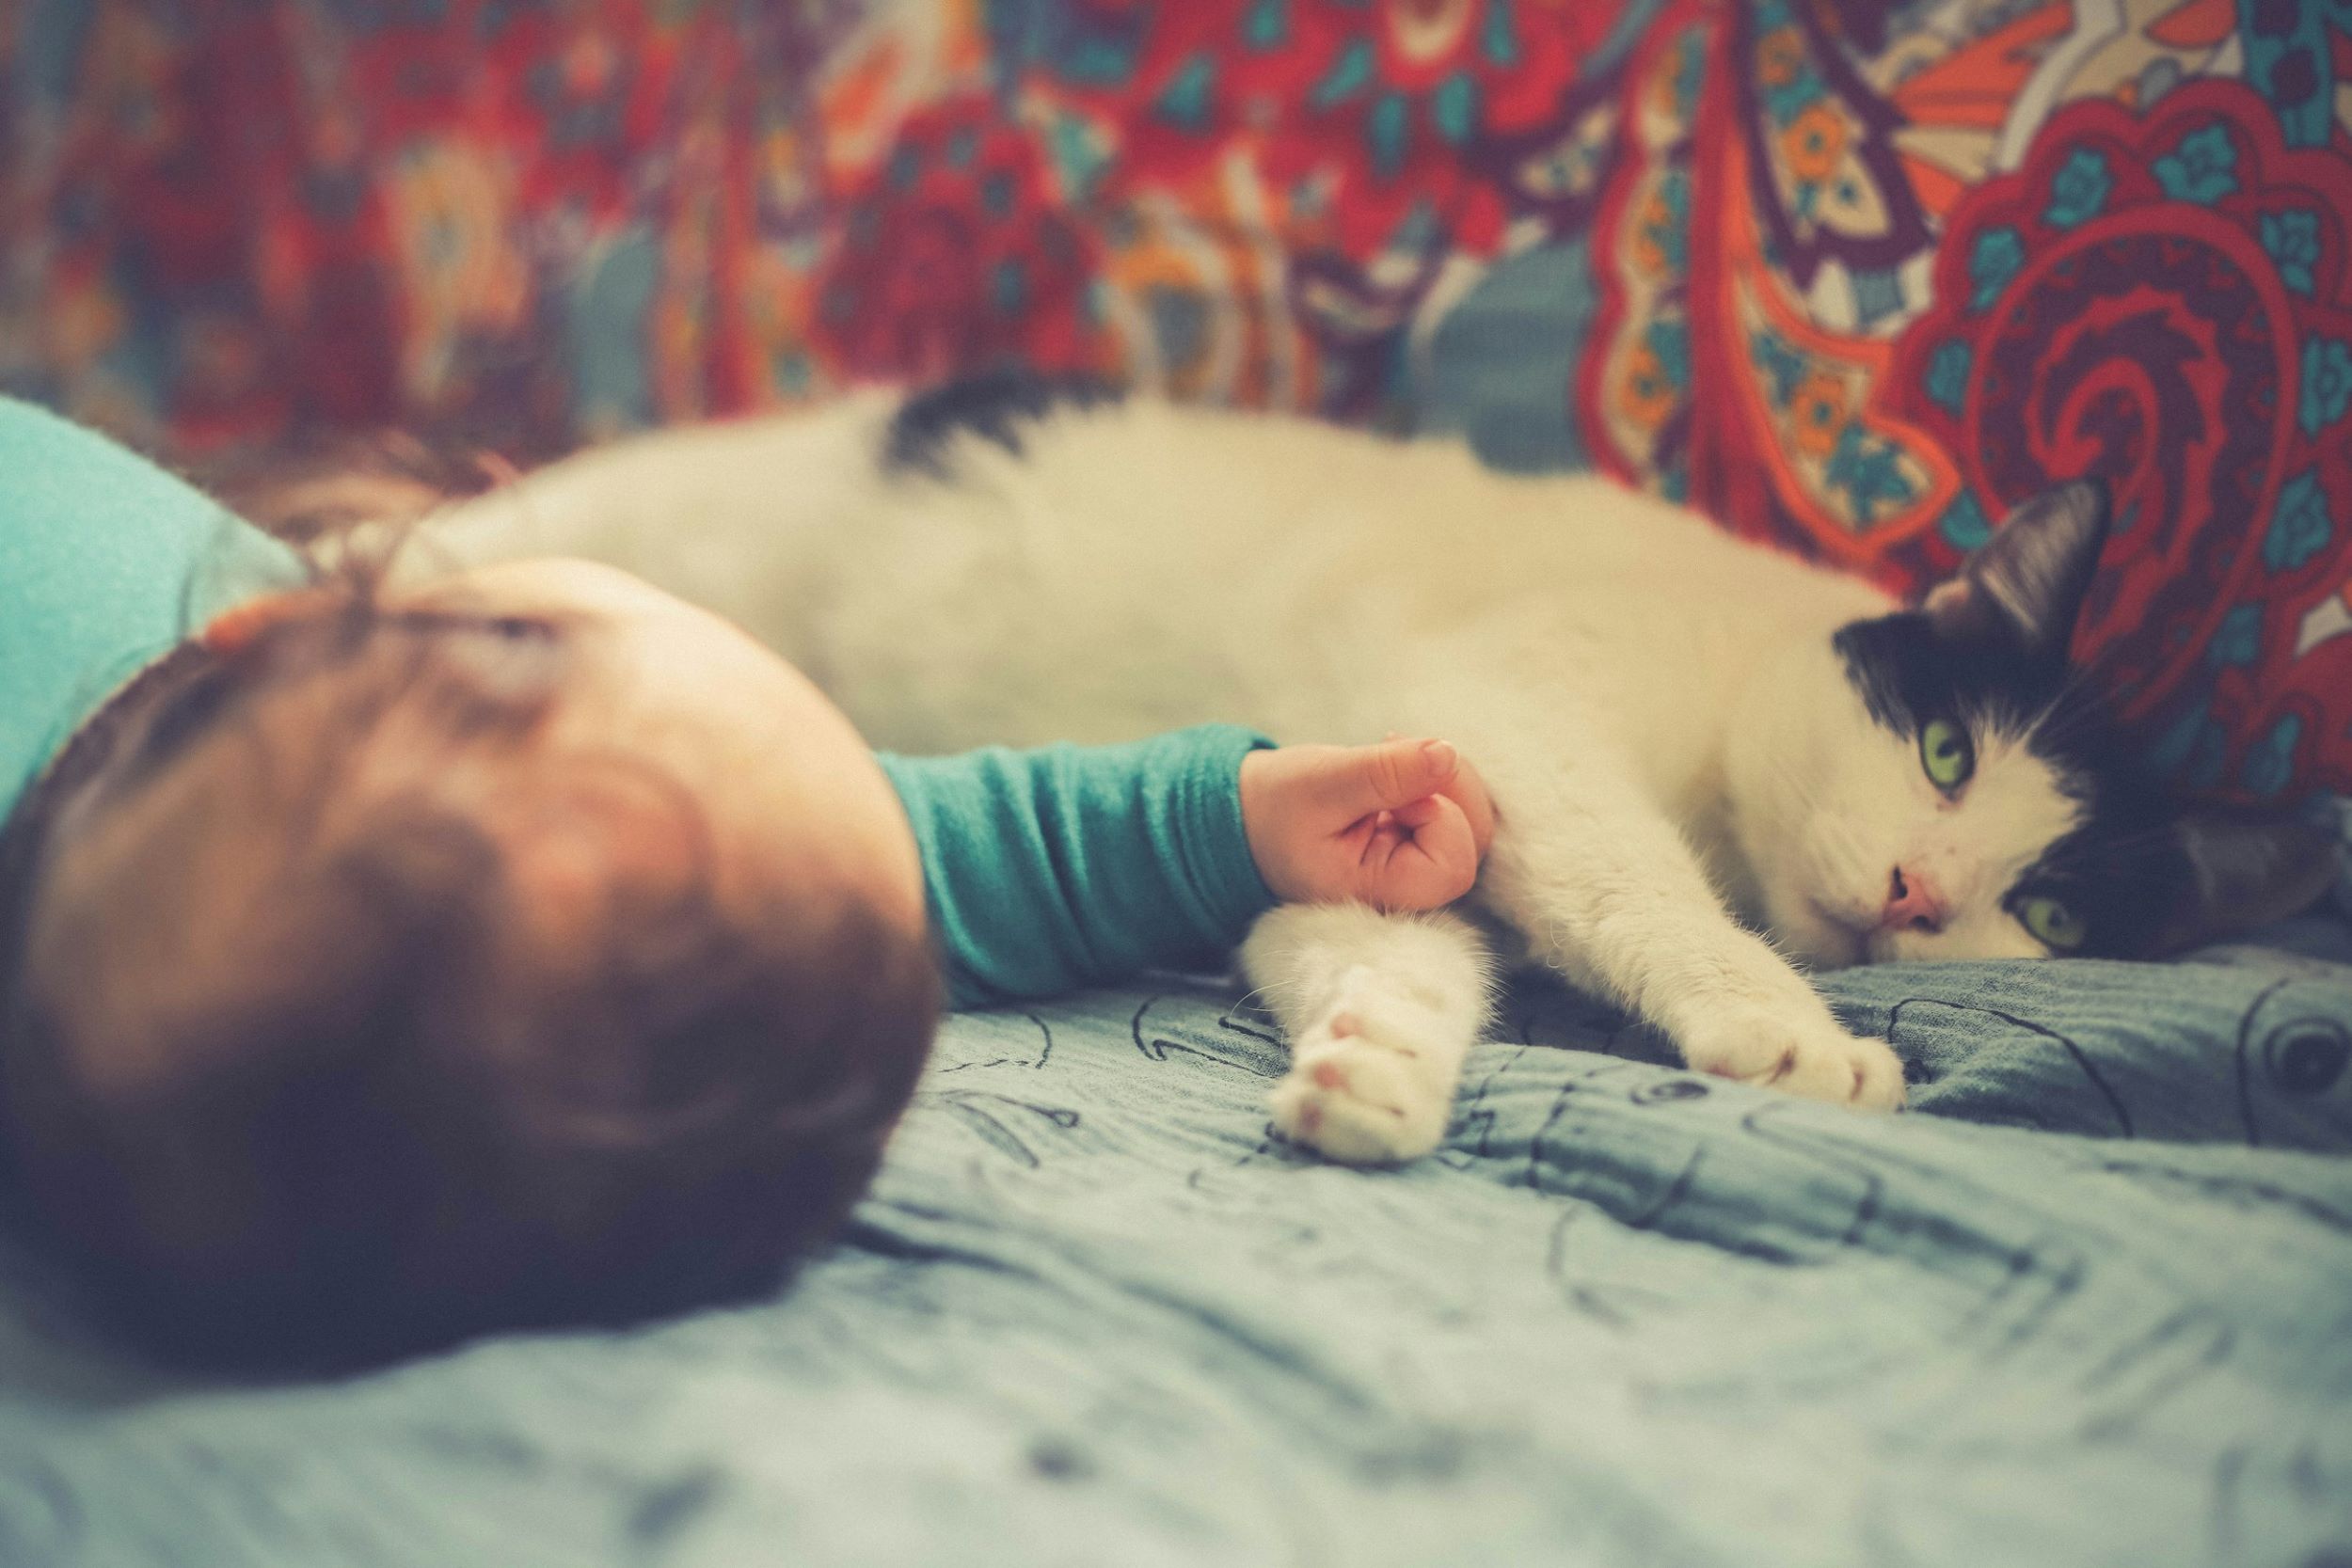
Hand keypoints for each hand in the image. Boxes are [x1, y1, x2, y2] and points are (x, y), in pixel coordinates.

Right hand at [1239, 737, 1496, 910]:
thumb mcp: (1320, 783)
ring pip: (1470, 821)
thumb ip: (1384, 773)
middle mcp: (1404, 889)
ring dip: (1443, 775)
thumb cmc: (1272, 807)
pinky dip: (1435, 778)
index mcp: (1378, 894)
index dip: (1439, 816)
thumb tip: (1446, 754)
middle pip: (1473, 841)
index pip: (1453, 866)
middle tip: (1392, 747)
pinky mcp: (1413, 842)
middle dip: (1449, 784)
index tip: (1390, 794)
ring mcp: (1412, 866)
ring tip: (1390, 750)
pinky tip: (1395, 763)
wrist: (1244, 817)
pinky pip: (1453, 810)